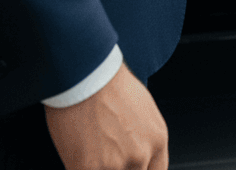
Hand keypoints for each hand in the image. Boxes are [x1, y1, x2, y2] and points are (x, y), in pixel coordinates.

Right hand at [45, 62, 167, 169]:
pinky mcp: (87, 169)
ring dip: (99, 167)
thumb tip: (137, 156)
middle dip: (119, 169)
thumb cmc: (111, 86)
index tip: (129, 168)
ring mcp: (114, 166)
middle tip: (107, 155)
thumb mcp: (144, 111)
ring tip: (92, 151)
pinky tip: (79, 155)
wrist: (86, 75)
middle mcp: (140, 155)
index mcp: (157, 140)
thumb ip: (144, 139)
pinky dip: (80, 167)